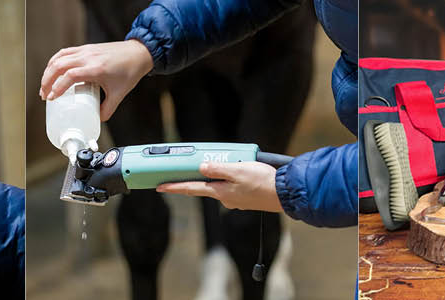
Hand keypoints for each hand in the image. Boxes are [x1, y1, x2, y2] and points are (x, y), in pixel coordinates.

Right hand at [39, 40, 152, 120]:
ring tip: (45, 85)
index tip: (51, 98)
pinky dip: (55, 61)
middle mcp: (88, 57)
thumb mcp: (119, 93)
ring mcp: (85, 50)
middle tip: (44, 94)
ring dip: (48, 71)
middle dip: (47, 81)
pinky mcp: (85, 48)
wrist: (139, 53)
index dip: (58, 87)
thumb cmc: (130, 69)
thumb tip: (98, 119)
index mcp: (96, 68)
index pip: (70, 76)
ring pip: (59, 58)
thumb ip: (108, 108)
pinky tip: (52, 70)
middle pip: (59, 66)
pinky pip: (65, 52)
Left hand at [156, 162, 282, 212]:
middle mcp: (225, 198)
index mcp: (220, 192)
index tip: (160, 187)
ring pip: (219, 185)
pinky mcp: (245, 197)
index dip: (174, 187)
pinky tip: (240, 171)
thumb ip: (218, 168)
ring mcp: (235, 199)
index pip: (191, 189)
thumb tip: (201, 167)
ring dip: (217, 176)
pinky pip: (232, 186)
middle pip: (204, 187)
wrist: (285, 195)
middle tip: (184, 173)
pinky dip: (231, 178)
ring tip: (222, 164)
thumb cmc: (263, 182)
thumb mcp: (238, 170)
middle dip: (195, 179)